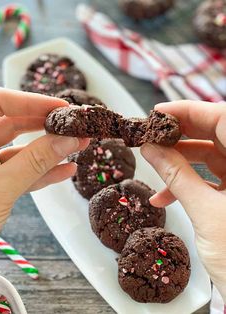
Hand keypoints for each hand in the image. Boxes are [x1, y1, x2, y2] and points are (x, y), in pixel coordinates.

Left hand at [0, 87, 88, 243]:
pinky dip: (41, 173)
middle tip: (72, 126)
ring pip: (18, 150)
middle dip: (45, 126)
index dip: (31, 102)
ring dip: (48, 151)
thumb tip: (68, 140)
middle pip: (10, 124)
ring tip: (76, 147)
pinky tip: (64, 170)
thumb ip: (35, 163)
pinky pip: (18, 173)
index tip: (61, 107)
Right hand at [141, 100, 225, 301]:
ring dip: (177, 163)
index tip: (158, 113)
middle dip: (178, 136)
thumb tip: (151, 148)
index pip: (222, 117)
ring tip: (152, 166)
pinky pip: (208, 181)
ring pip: (209, 157)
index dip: (188, 110)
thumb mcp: (206, 214)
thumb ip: (177, 176)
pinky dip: (186, 185)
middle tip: (149, 138)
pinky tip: (164, 198)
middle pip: (214, 134)